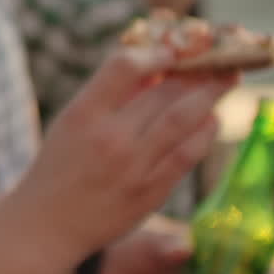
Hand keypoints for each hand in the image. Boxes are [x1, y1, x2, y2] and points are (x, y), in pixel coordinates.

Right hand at [9, 45, 238, 265]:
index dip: (154, 53)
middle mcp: (110, 138)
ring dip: (212, 95)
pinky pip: (189, 154)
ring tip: (226, 79)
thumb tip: (153, 66)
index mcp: (82, 115)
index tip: (170, 49)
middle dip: (198, 69)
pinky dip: (205, 132)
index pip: (125, 67)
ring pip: (185, 119)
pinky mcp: (151, 192)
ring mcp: (133, 167)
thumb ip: (108, 95)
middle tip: (218, 56)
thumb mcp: (70, 122)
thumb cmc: (57, 166)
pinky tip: (211, 119)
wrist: (47, 224)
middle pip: (165, 91)